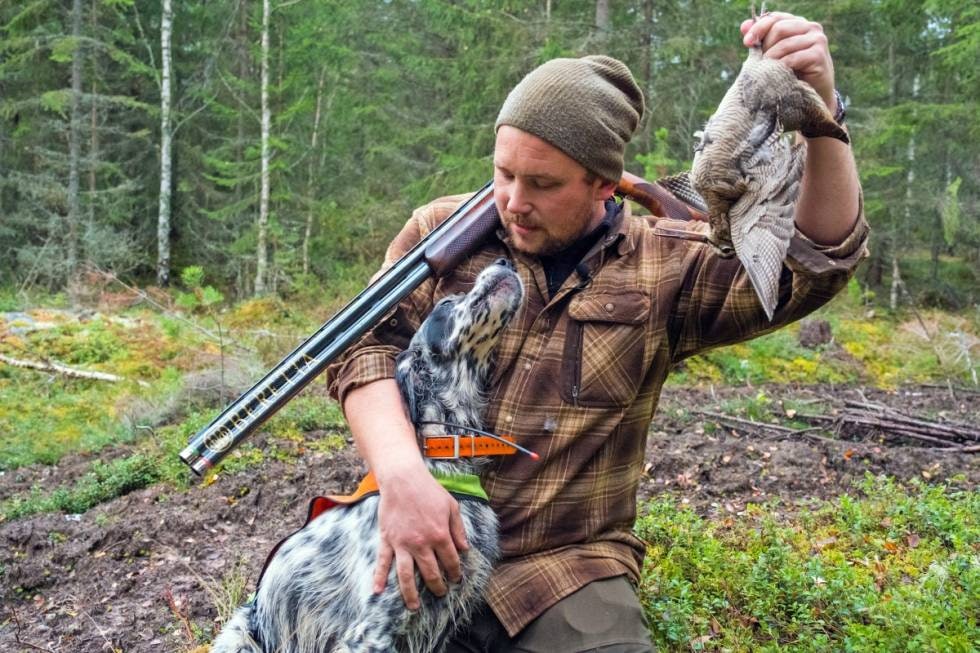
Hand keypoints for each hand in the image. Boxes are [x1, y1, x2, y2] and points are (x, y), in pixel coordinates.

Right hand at [373, 463, 468, 609]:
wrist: (403, 479)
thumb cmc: (429, 490)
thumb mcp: (451, 506)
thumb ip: (459, 529)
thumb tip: (465, 549)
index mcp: (440, 535)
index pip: (450, 561)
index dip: (455, 573)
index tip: (456, 580)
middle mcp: (422, 544)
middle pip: (431, 573)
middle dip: (438, 587)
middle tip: (441, 594)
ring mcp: (402, 544)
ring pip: (406, 576)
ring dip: (411, 594)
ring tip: (414, 607)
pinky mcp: (387, 540)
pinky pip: (382, 562)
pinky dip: (378, 578)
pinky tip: (377, 592)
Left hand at [740, 12, 836, 111]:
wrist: (812, 94)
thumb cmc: (791, 73)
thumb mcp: (773, 54)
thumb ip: (760, 39)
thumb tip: (744, 25)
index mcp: (798, 23)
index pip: (775, 17)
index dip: (759, 27)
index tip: (746, 42)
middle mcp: (811, 27)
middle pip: (778, 28)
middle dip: (765, 46)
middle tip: (762, 62)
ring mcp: (817, 39)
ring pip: (784, 44)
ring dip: (771, 60)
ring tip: (768, 71)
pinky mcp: (819, 55)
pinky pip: (792, 58)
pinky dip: (780, 67)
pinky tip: (777, 75)